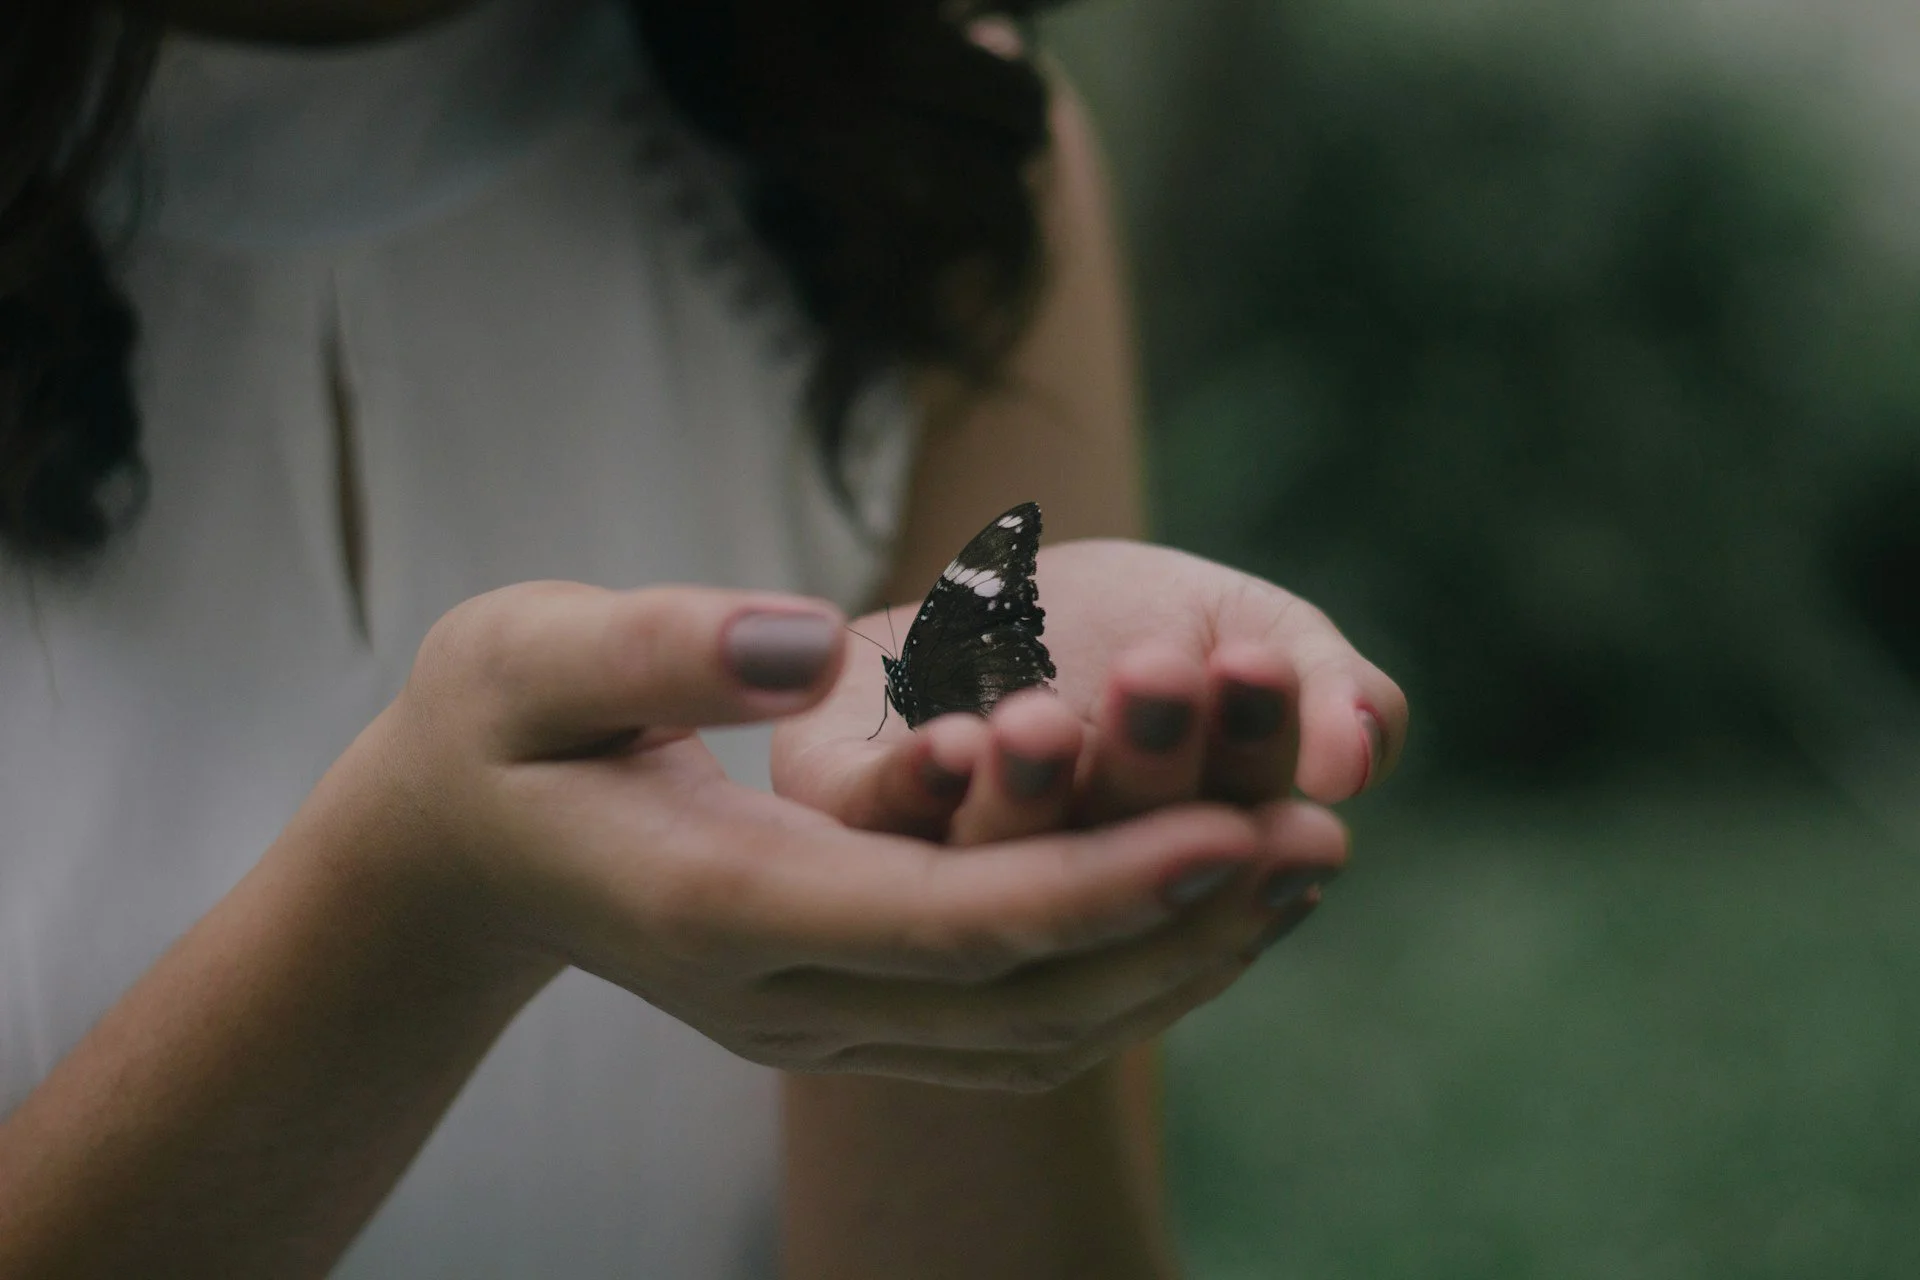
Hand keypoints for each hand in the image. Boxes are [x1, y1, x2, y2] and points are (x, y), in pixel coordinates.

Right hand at [332, 580, 1340, 1090]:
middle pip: (1020, 997)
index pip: (947, 916)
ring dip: (1174, 966)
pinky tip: (1198, 906)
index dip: (1100, 880)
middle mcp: (784, 991)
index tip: (1236, 822)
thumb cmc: (492, 734)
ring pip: (1032, 1034)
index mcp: (723, 902)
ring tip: (1296, 872)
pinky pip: (1008, 1024)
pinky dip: (1120, 977)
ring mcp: (814, 1020)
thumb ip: (660, 649)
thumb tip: (802, 639)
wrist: (454, 862)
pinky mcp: (839, 1011)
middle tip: (1320, 839)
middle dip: (1180, 926)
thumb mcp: (534, 656)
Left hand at [776, 538, 1406, 833]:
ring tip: (1043, 724)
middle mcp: (1080, 883)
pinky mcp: (852, 813)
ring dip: (1027, 796)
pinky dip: (913, 791)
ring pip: (997, 861)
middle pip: (1120, 847)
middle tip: (1164, 671)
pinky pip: (879, 828)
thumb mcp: (1251, 629)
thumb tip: (1356, 759)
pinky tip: (947, 746)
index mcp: (1193, 855)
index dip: (1249, 744)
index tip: (1256, 665)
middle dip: (1147, 758)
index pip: (1240, 819)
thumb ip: (1321, 685)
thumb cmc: (1141, 625)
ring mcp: (961, 862)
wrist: (990, 586)